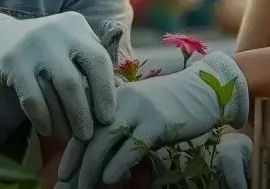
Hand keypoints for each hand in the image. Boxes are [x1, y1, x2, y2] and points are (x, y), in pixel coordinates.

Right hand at [0, 11, 115, 140]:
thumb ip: (91, 65)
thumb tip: (122, 91)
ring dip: (65, 119)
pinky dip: (42, 117)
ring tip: (69, 137)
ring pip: (56, 90)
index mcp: (76, 26)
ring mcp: (32, 45)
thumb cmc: (41, 52)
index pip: (99, 60)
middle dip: (85, 112)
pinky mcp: (11, 61)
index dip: (105, 92)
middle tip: (88, 135)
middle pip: (77, 80)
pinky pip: (32, 98)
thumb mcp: (67, 49)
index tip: (108, 118)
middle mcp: (56, 31)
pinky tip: (46, 129)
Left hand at [56, 51, 248, 187]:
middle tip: (66, 185)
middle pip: (91, 135)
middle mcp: (123, 101)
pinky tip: (110, 179)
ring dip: (91, 168)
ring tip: (83, 187)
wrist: (207, 90)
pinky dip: (119, 163)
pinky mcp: (158, 121)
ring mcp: (140, 110)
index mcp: (116, 98)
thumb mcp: (142, 114)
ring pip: (106, 140)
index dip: (72, 153)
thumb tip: (104, 165)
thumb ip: (123, 133)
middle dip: (76, 164)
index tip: (63, 175)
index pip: (86, 127)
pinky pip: (133, 145)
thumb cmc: (175, 107)